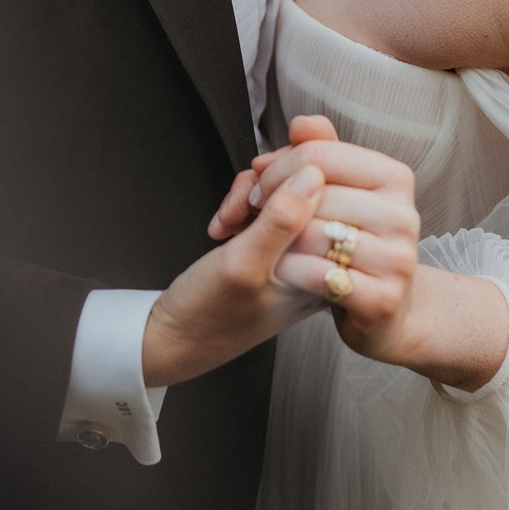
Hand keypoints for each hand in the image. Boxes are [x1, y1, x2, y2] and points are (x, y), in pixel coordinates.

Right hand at [142, 160, 328, 388]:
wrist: (178, 336)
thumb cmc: (209, 315)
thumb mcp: (242, 265)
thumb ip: (282, 220)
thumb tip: (315, 174)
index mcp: (326, 269)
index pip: (331, 195)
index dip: (289, 178)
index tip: (257, 196)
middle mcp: (318, 257)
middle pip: (308, 184)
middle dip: (265, 186)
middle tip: (241, 210)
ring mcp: (297, 248)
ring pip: (285, 186)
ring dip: (249, 194)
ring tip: (230, 220)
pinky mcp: (277, 240)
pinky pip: (269, 200)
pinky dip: (243, 203)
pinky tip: (228, 223)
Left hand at [221, 124, 423, 369]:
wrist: (381, 313)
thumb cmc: (348, 242)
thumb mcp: (335, 189)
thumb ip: (318, 151)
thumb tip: (301, 124)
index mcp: (394, 177)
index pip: (316, 153)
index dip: (275, 168)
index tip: (259, 185)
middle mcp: (404, 215)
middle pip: (310, 193)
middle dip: (269, 203)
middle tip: (251, 216)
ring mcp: (398, 259)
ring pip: (311, 233)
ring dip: (276, 240)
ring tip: (269, 243)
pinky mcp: (383, 299)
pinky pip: (316, 273)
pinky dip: (289, 271)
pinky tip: (283, 272)